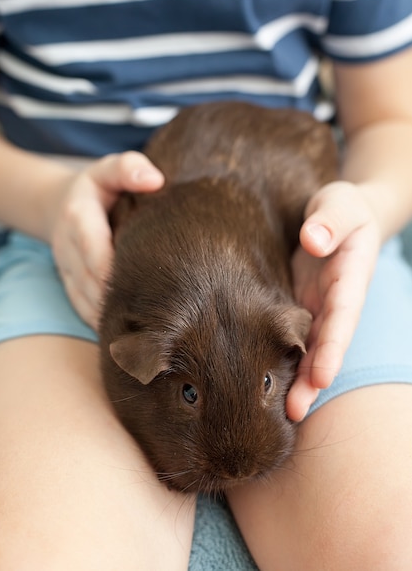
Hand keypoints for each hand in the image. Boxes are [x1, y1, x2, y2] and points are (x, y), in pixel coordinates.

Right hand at [48, 152, 163, 329]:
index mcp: (78, 217)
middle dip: (122, 298)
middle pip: (92, 282)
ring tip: (150, 329)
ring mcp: (66, 270)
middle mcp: (67, 248)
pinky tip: (132, 333)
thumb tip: (156, 181)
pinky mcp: (70, 286)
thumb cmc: (99, 187)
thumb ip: (129, 168)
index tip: (149, 283)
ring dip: (114, 316)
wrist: (62, 205)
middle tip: (161, 313)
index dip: (117, 271)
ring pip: (86, 302)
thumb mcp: (110, 168)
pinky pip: (83, 309)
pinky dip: (104, 322)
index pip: (95, 250)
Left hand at [286, 181, 380, 421]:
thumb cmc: (342, 207)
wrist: (338, 215)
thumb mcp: (341, 203)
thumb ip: (330, 220)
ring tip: (284, 413)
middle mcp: (336, 300)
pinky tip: (264, 383)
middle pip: (327, 344)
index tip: (322, 375)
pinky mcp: (299, 306)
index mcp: (351, 277)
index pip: (343, 315)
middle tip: (295, 410)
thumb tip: (313, 240)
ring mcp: (318, 307)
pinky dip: (282, 360)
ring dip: (299, 380)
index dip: (333, 346)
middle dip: (314, 379)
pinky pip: (291, 337)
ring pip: (310, 348)